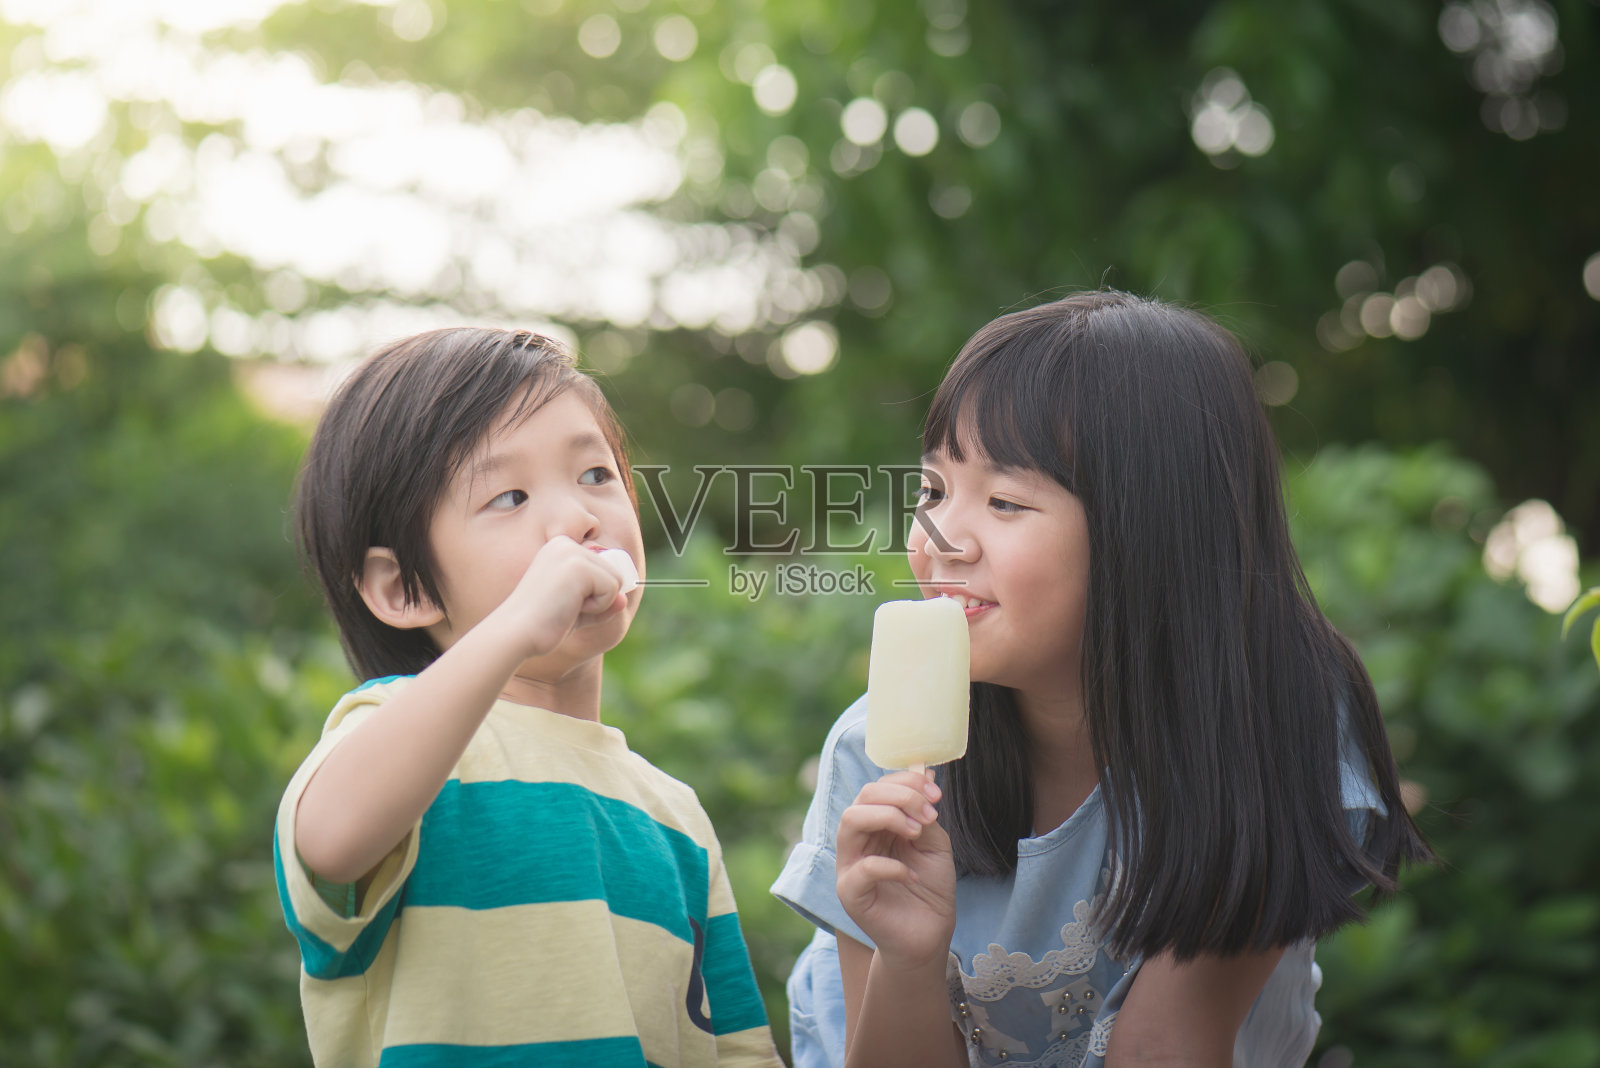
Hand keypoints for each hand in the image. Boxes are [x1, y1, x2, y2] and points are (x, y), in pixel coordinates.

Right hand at [487, 535, 628, 659]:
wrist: (517, 631)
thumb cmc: (542, 624)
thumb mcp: (577, 610)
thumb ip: (602, 603)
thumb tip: (624, 599)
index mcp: (560, 548)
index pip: (602, 568)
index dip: (595, 594)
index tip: (564, 602)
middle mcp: (566, 544)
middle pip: (613, 573)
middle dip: (597, 600)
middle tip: (564, 607)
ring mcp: (573, 552)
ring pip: (615, 581)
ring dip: (598, 604)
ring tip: (566, 607)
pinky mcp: (580, 566)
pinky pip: (612, 590)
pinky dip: (597, 607)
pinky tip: (569, 608)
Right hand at [835, 769, 956, 971]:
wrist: (929, 936)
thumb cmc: (929, 889)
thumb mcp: (934, 842)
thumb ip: (925, 811)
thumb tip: (925, 772)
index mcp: (874, 826)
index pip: (876, 788)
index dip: (905, 782)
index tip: (936, 792)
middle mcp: (857, 841)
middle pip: (862, 797)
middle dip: (900, 797)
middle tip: (929, 813)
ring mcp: (849, 866)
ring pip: (851, 821)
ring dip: (889, 818)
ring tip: (918, 832)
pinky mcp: (850, 894)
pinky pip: (862, 869)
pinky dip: (892, 866)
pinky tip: (912, 876)